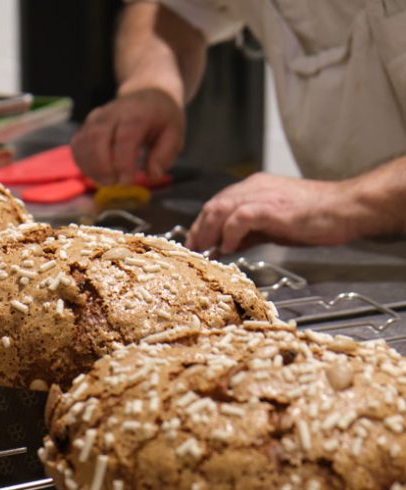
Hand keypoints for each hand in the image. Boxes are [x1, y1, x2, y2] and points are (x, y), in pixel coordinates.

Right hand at [71, 88, 184, 185]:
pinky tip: (95, 173)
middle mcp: (113, 113)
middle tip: (113, 183)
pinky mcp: (86, 125)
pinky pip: (77, 145)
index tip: (126, 182)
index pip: (124, 138)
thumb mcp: (175, 133)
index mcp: (137, 113)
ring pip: (83, 142)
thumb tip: (153, 175)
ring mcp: (96, 118)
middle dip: (101, 167)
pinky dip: (82, 162)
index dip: (122, 163)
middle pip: (97, 138)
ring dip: (90, 167)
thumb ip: (165, 154)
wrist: (146, 93)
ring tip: (105, 180)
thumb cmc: (161, 118)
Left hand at [186, 173, 359, 254]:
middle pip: (213, 205)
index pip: (217, 203)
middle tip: (195, 250)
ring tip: (207, 250)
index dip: (201, 224)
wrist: (346, 208)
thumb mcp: (273, 225)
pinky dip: (230, 233)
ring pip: (220, 209)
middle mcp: (254, 187)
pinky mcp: (272, 208)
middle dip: (199, 229)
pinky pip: (240, 218)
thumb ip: (248, 232)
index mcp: (254, 188)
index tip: (196, 243)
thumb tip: (225, 246)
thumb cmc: (315, 217)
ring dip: (208, 231)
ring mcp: (262, 196)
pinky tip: (229, 248)